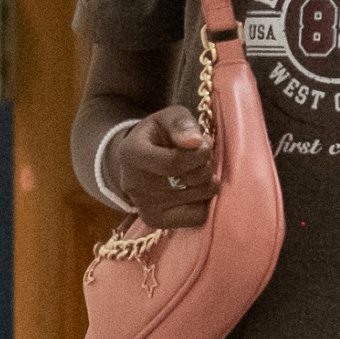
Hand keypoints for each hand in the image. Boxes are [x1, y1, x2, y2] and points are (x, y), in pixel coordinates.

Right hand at [99, 105, 217, 221]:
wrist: (137, 160)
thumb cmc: (158, 136)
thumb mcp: (168, 118)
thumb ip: (182, 123)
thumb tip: (195, 143)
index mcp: (132, 153)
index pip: (176, 162)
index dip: (201, 153)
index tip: (205, 143)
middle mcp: (134, 184)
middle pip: (191, 179)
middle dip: (206, 165)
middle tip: (201, 157)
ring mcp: (143, 206)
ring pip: (199, 197)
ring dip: (207, 182)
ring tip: (195, 171)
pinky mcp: (155, 221)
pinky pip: (197, 216)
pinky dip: (203, 202)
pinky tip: (192, 190)